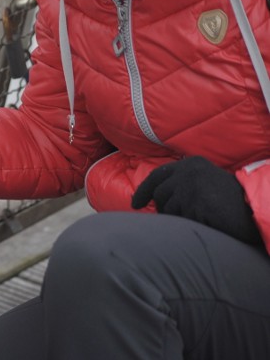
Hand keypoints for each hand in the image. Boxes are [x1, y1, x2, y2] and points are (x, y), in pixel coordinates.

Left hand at [131, 156, 261, 244]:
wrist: (254, 210)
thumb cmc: (231, 201)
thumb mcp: (203, 184)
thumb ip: (181, 184)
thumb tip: (154, 197)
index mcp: (191, 164)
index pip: (157, 175)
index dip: (143, 190)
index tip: (135, 204)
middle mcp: (188, 171)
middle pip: (160, 195)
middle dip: (165, 209)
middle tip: (183, 217)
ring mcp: (191, 187)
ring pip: (169, 210)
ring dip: (182, 218)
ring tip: (204, 217)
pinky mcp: (196, 203)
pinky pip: (183, 221)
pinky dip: (194, 226)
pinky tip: (210, 222)